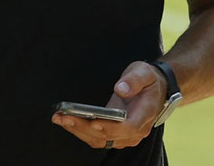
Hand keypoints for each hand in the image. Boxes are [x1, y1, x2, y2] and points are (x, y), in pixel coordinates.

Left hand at [51, 61, 167, 149]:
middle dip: (84, 127)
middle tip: (65, 117)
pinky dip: (80, 131)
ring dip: (78, 130)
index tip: (94, 121)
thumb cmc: (149, 80)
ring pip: (99, 140)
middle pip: (109, 136)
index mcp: (145, 114)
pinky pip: (96, 138)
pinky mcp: (114, 134)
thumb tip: (121, 89)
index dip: (111, 127)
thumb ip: (134, 80)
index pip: (129, 127)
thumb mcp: (144, 72)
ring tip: (60, 118)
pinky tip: (66, 121)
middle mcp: (136, 130)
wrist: (154, 89)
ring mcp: (125, 135)